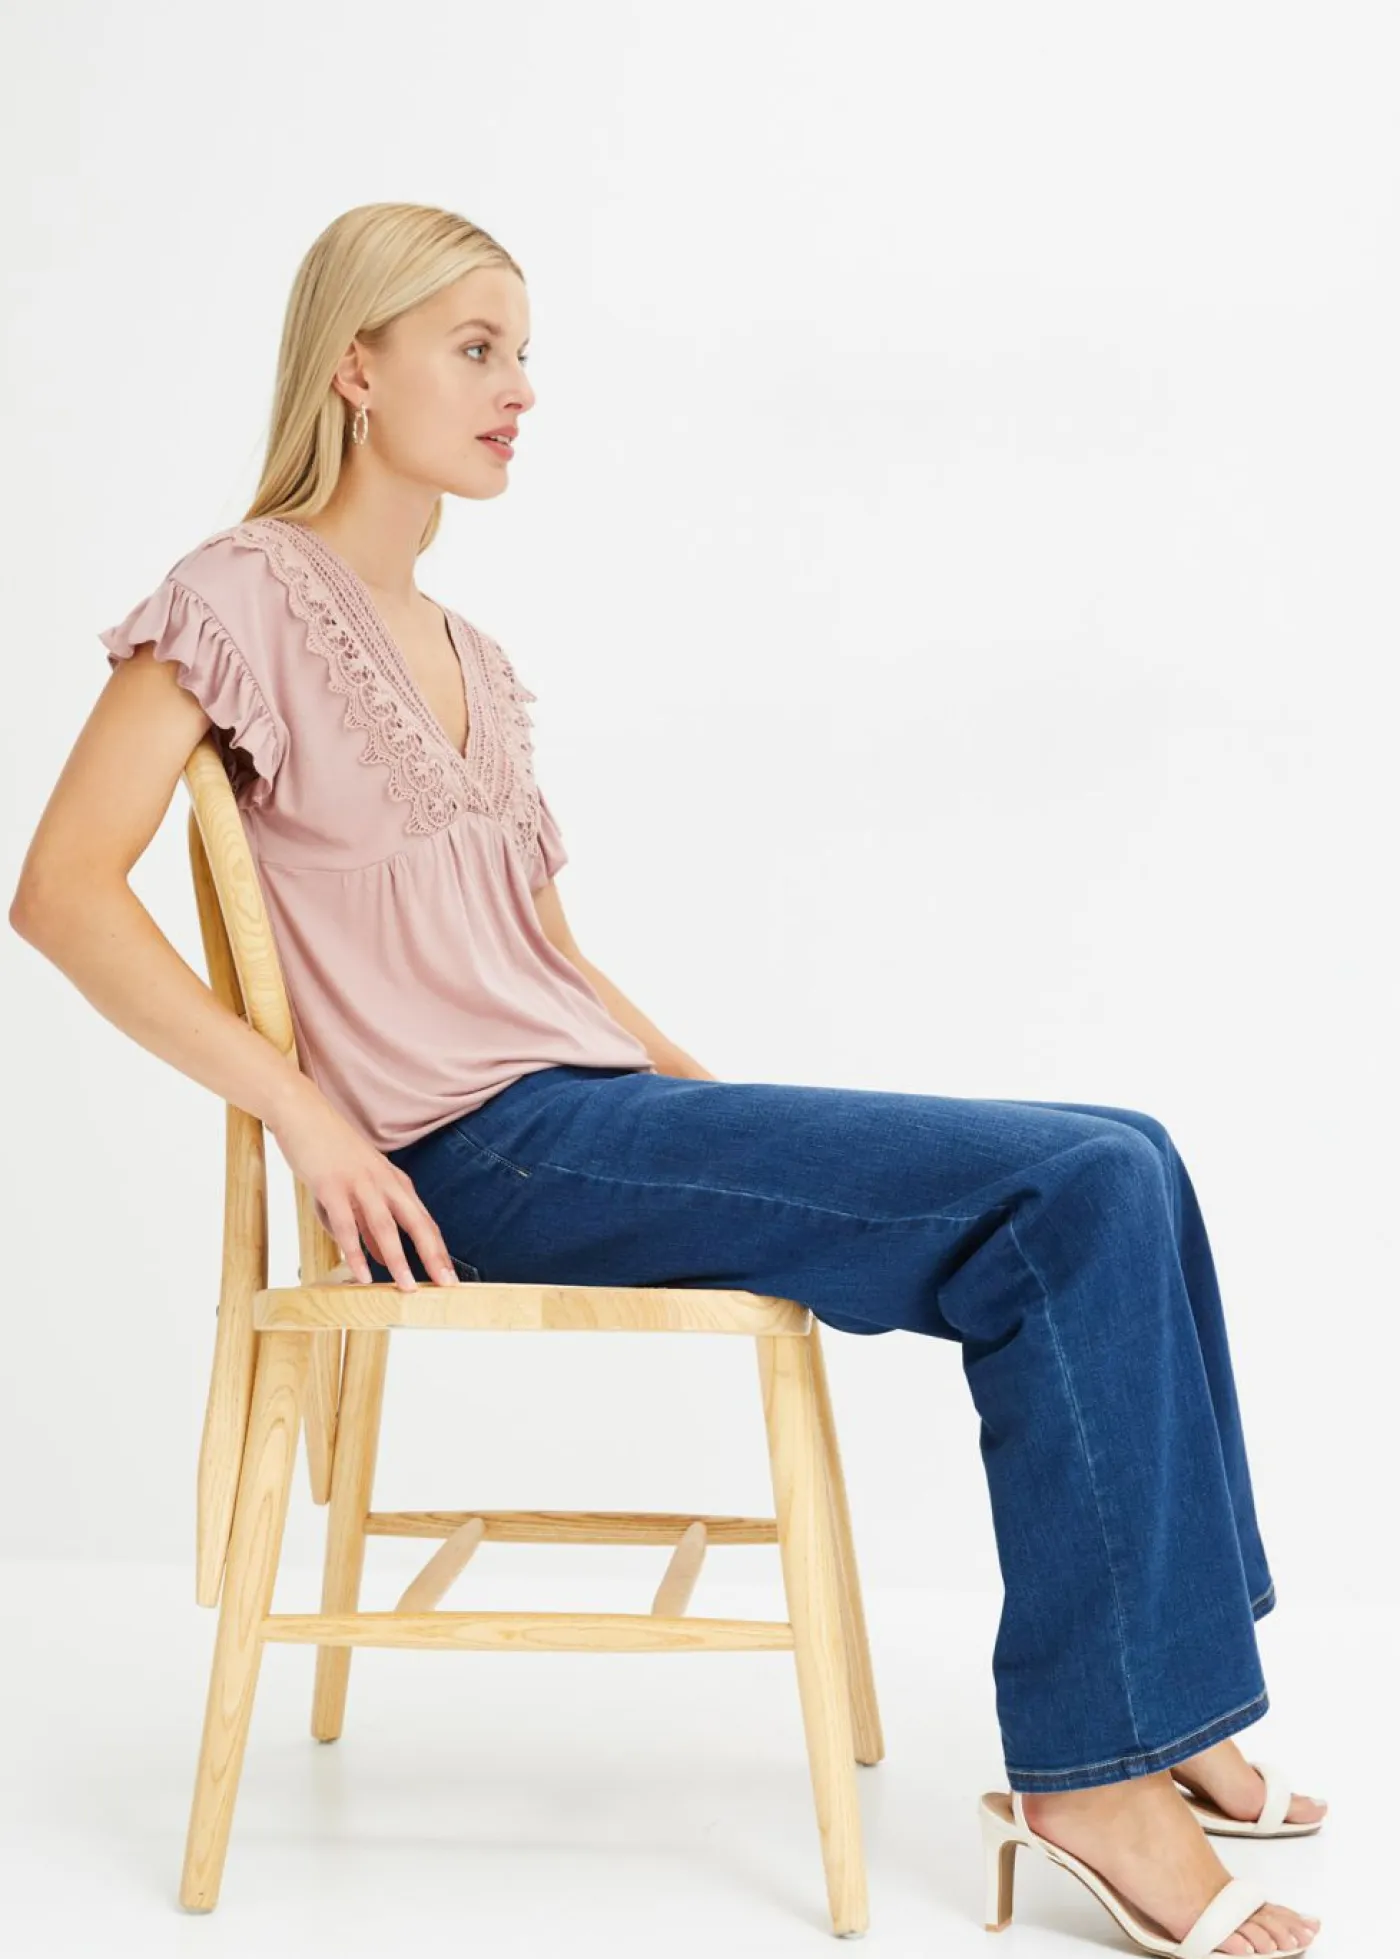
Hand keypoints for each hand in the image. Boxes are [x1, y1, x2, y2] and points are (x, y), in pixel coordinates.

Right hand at [266, 1081, 457, 1291]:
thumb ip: (370, 1224)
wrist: (304, 1114)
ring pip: (385, 1226)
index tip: (450, 1277)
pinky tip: (362, 1273)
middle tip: (446, 1286)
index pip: (424, 1221)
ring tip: (408, 1287)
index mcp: (395, 1182)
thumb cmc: (332, 1153)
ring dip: (399, 1259)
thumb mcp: (359, 1186)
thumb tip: (382, 1258)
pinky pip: (346, 1225)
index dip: (438, 1250)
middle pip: (416, 1223)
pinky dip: (356, 1251)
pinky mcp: (332, 1186)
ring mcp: (359, 1183)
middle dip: (433, 1256)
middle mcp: (384, 1182)